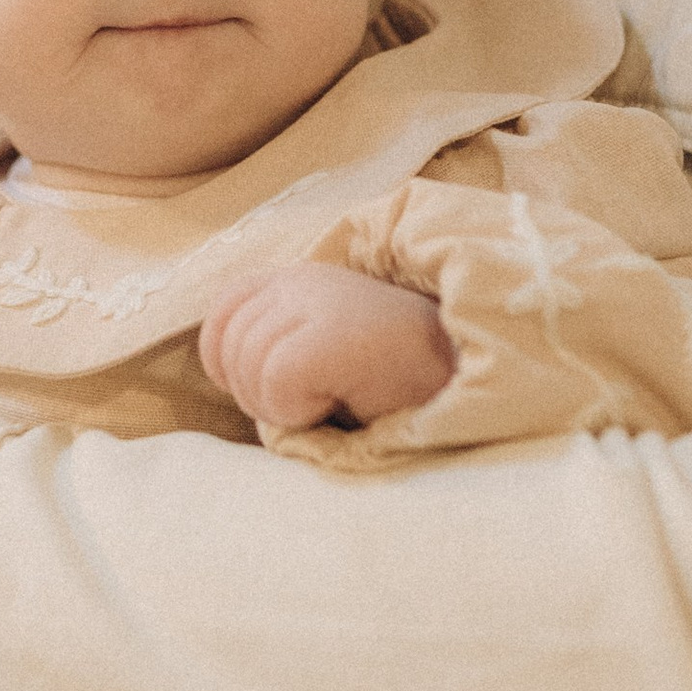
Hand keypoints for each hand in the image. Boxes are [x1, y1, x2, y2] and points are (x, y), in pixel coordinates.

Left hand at [199, 264, 454, 432]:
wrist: (468, 378)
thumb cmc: (401, 379)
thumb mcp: (328, 346)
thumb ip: (280, 343)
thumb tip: (232, 381)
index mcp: (299, 277)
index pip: (222, 313)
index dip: (227, 362)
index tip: (269, 392)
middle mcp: (303, 279)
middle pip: (229, 348)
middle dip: (257, 395)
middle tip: (314, 405)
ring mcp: (317, 301)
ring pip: (248, 370)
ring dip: (282, 408)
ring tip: (332, 403)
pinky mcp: (331, 334)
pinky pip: (275, 385)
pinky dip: (297, 413)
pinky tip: (337, 406)